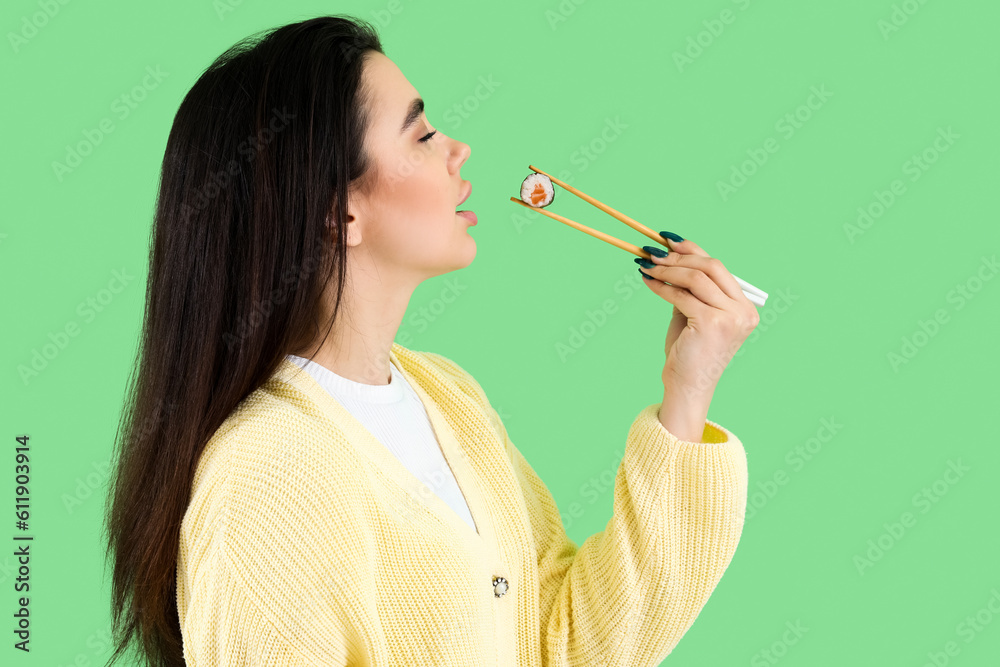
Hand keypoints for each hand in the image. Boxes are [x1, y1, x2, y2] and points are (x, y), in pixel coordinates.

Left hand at [639, 236, 759, 403]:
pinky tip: (647, 281)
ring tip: (646, 265)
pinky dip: (662, 286)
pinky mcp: (713, 324)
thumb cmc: (688, 352)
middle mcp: (743, 311)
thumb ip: (690, 288)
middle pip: (712, 267)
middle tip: (652, 251)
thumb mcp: (693, 313)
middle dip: (679, 256)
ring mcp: (731, 318)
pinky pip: (682, 296)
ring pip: (697, 279)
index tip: (668, 239)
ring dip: (667, 269)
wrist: (687, 386)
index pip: (719, 268)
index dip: (693, 250)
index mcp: (744, 307)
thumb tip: (670, 256)